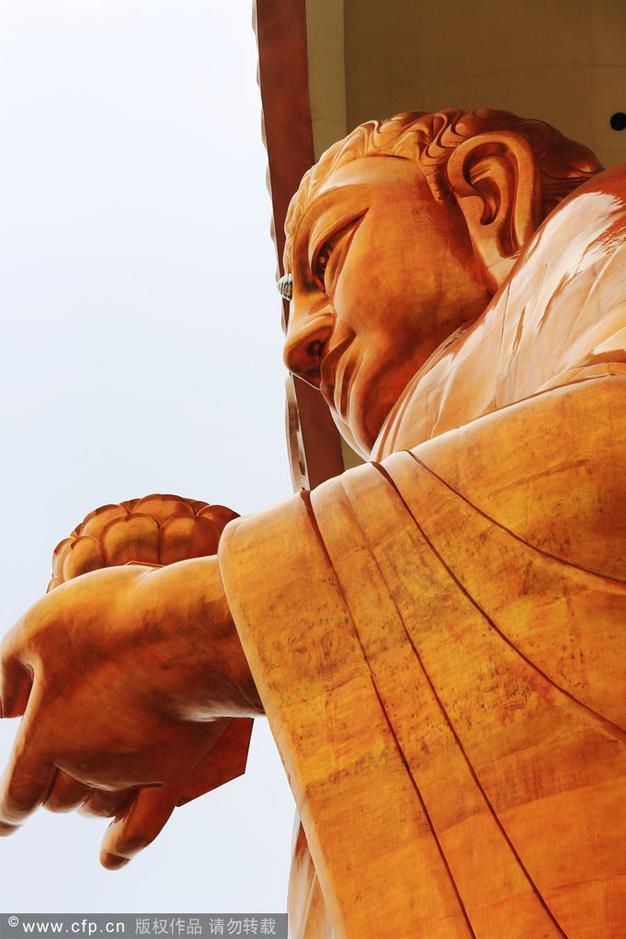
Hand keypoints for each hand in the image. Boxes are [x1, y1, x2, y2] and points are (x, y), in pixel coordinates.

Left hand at [0, 557, 260, 866]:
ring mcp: (132, 773)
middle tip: (59, 762)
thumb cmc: (111, 623)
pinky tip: (112, 857)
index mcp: (44, 736)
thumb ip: (6, 671)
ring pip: (96, 807)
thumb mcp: (37, 628)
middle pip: (57, 799)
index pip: (15, 792)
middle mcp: (83, 766)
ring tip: (88, 778)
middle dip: (50, 789)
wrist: (191, 631)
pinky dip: (122, 846)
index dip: (6, 811)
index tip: (3, 824)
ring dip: (85, 801)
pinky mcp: (175, 770)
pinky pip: (143, 827)